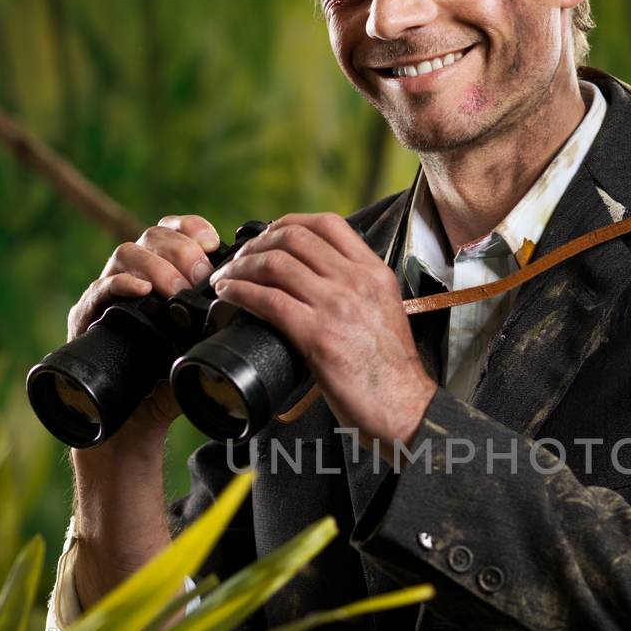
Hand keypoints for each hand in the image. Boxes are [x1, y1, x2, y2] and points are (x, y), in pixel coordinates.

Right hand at [68, 213, 220, 447]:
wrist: (133, 429)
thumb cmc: (168, 389)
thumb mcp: (202, 352)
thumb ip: (220, 329)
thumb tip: (257, 316)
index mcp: (163, 279)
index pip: (174, 232)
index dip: (192, 229)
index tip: (214, 242)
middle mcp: (134, 281)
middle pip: (151, 236)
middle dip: (179, 248)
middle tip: (198, 276)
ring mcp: (108, 298)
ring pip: (124, 253)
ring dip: (155, 264)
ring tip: (175, 288)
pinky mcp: (86, 320)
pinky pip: (98, 290)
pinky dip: (121, 284)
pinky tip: (142, 289)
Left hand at [210, 212, 435, 458]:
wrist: (404, 407)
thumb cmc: (391, 370)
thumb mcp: (384, 312)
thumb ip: (357, 291)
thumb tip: (317, 282)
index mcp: (375, 273)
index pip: (327, 224)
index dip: (288, 222)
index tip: (268, 235)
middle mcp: (357, 281)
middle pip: (294, 238)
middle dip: (257, 244)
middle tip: (239, 259)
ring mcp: (337, 306)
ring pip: (276, 264)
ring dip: (241, 267)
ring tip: (227, 278)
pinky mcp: (317, 335)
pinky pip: (268, 300)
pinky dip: (240, 293)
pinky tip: (228, 296)